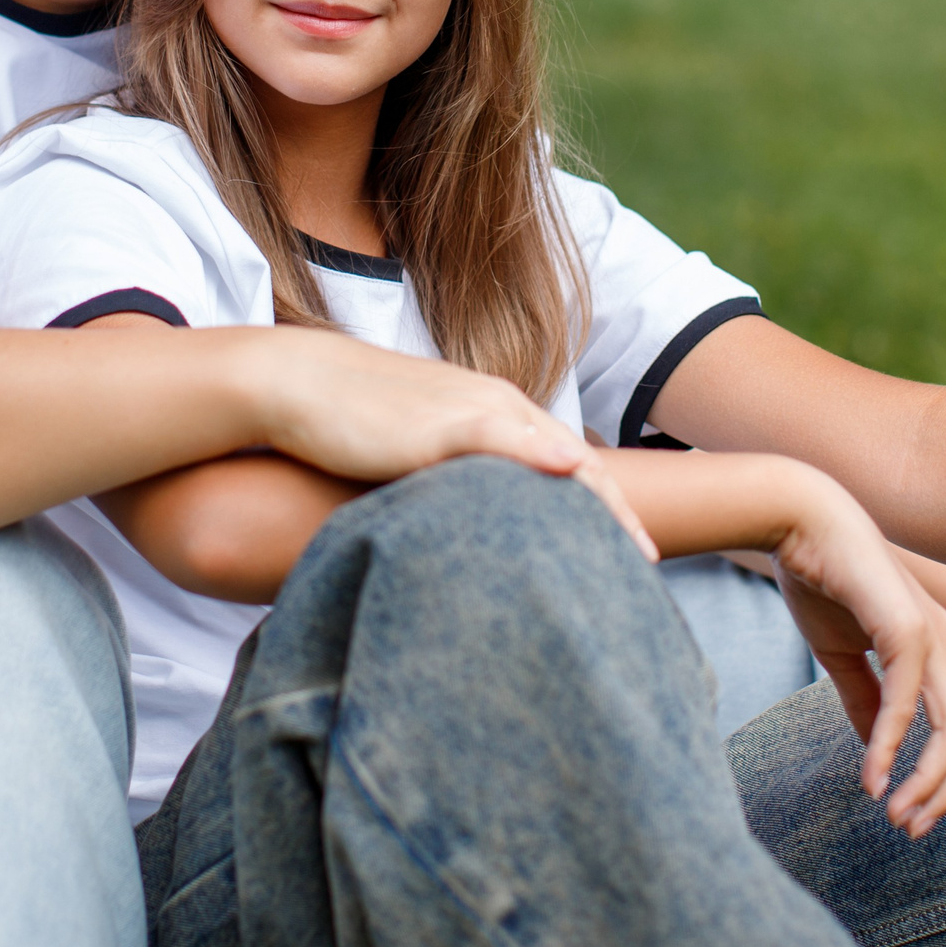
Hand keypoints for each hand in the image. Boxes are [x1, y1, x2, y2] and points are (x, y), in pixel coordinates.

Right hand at [236, 325, 655, 559]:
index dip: (604, 508)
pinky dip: (542, 455)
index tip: (632, 552)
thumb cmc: (351, 421)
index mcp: (496, 412)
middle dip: (618, 514)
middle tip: (649, 564)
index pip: (567, 462)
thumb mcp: (419, 452)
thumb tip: (469, 524)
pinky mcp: (442, 424)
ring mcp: (473, 412)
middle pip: (578, 464)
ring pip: (556, 455)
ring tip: (632, 550)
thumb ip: (457, 479)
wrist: (296, 382)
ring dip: (599, 502)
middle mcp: (497, 406)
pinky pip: (503, 438)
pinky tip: (571, 473)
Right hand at [770, 474, 945, 836]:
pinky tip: (873, 779)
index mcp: (937, 649)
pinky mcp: (907, 629)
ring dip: (928, 780)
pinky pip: (905, 703)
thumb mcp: (841, 655)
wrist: (799, 521)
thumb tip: (875, 752)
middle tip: (915, 831)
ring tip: (898, 817)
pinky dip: (890, 746)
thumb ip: (863, 700)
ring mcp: (932, 636)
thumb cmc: (820, 579)